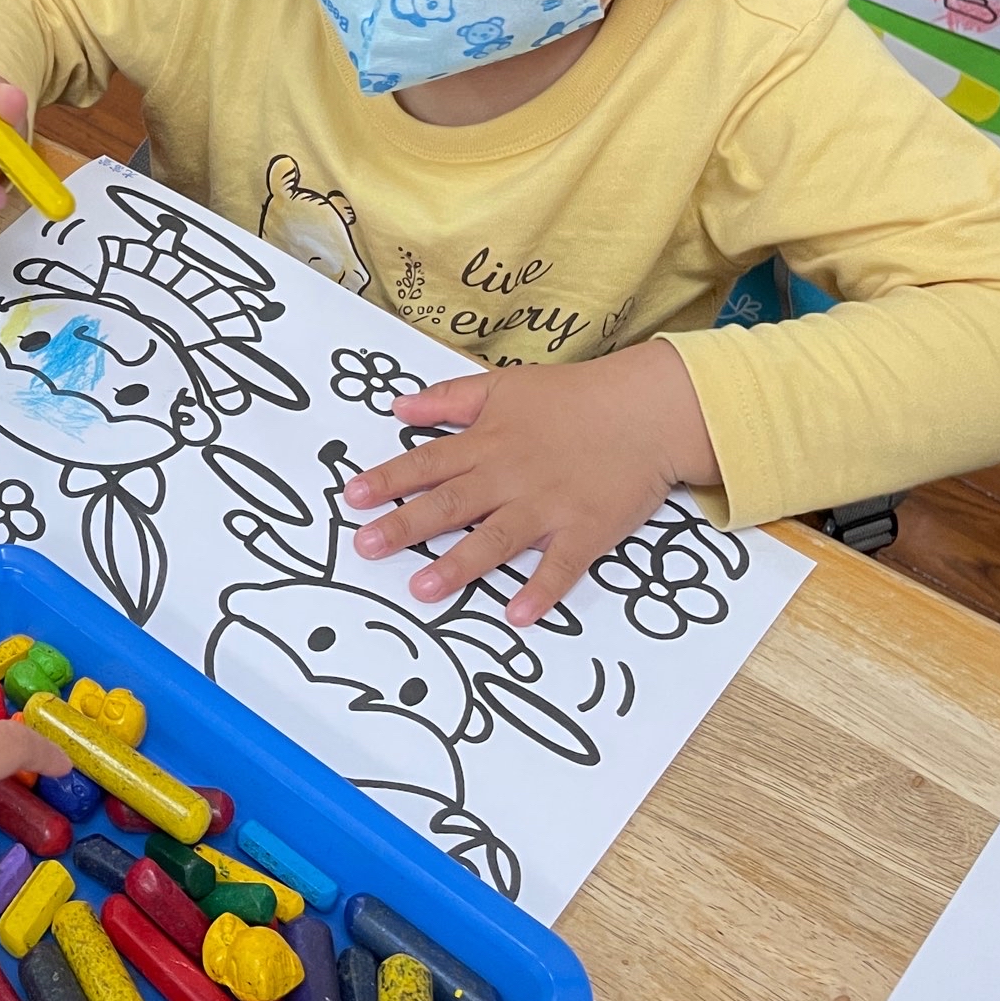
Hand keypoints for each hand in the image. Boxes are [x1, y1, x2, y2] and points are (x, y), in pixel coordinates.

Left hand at [341, 340, 720, 625]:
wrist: (646, 411)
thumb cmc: (573, 399)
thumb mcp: (502, 386)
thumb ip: (449, 400)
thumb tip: (398, 408)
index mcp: (487, 443)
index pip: (427, 463)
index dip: (388, 480)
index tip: (353, 497)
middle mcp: (510, 477)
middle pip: (450, 504)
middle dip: (405, 526)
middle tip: (366, 547)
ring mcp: (548, 507)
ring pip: (496, 539)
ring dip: (459, 564)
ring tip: (422, 588)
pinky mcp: (586, 530)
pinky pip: (561, 566)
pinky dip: (541, 590)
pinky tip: (517, 614)